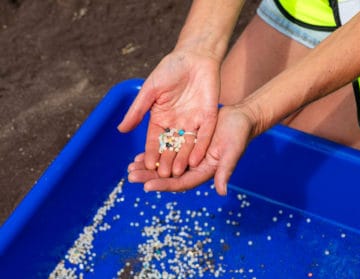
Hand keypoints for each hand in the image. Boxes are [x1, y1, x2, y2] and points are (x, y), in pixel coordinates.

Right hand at [118, 49, 219, 176]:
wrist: (194, 56)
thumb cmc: (170, 70)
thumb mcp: (150, 91)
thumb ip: (137, 111)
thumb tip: (121, 129)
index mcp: (161, 118)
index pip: (155, 140)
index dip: (151, 152)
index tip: (146, 166)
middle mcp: (177, 124)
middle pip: (171, 147)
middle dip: (166, 161)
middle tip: (163, 176)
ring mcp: (193, 122)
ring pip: (187, 145)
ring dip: (182, 159)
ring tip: (177, 173)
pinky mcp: (208, 118)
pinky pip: (204, 136)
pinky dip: (199, 147)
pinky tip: (195, 160)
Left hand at [127, 106, 254, 195]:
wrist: (239, 118)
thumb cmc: (238, 135)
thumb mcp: (232, 152)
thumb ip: (225, 171)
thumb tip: (221, 192)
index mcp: (203, 172)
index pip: (180, 182)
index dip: (164, 185)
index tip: (146, 186)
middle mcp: (193, 167)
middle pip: (168, 176)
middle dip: (149, 177)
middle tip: (131, 176)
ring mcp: (188, 157)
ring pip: (164, 165)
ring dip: (148, 167)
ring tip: (130, 167)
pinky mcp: (185, 145)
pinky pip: (166, 151)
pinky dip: (154, 153)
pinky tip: (140, 155)